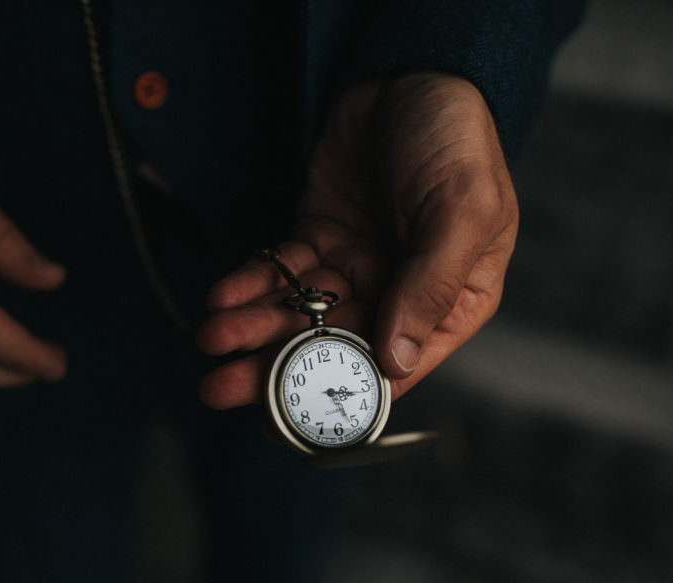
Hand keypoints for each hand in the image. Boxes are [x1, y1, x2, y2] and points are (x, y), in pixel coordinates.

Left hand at [197, 72, 517, 407]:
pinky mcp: (320, 236)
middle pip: (332, 346)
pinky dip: (250, 283)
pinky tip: (219, 298)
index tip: (286, 421)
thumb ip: (430, 286)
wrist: (412, 72)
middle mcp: (400, 292)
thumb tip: (394, 358)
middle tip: (222, 387)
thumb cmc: (456, 140)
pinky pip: (282, 269)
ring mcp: (357, 265)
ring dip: (252, 327)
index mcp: (450, 302)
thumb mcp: (462, 212)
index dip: (337, 395)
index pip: (392, 367)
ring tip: (209, 339)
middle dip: (274, 367)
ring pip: (300, 312)